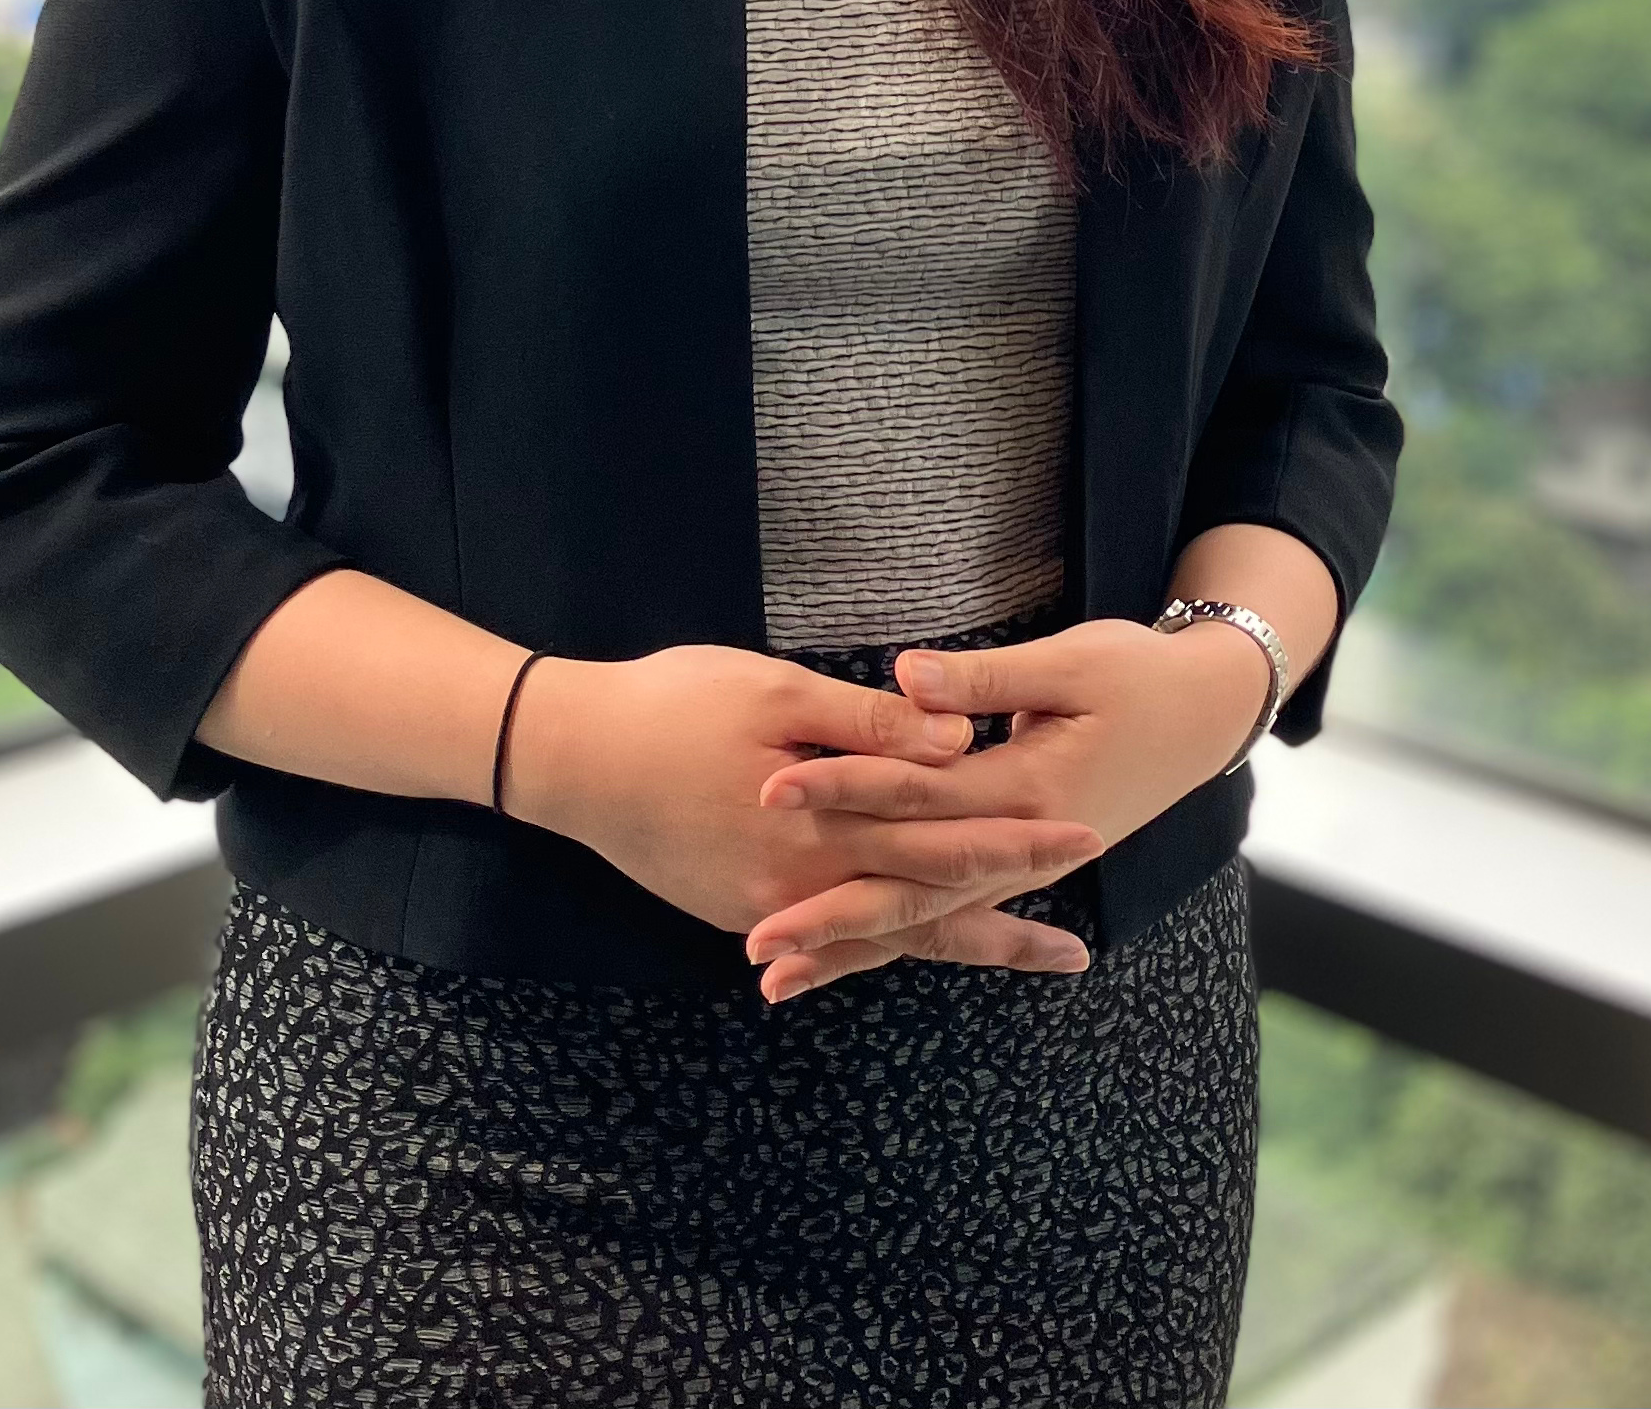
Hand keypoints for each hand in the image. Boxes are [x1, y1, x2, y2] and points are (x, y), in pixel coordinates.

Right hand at [503, 643, 1105, 985]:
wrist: (568, 760)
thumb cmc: (671, 705)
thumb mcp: (773, 693)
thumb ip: (869, 727)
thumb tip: (959, 745)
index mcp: (824, 824)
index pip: (943, 839)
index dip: (1016, 841)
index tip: (1083, 838)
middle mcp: (805, 885)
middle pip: (929, 907)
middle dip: (1006, 915)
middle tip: (1081, 945)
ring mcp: (771, 909)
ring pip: (886, 936)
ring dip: (959, 945)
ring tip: (1025, 957)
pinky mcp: (742, 911)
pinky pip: (832, 938)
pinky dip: (883, 949)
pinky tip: (914, 949)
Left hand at [743, 617, 1269, 999]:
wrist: (1202, 715)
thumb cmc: (1135, 675)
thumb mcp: (1070, 662)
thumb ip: (984, 678)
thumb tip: (907, 677)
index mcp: (1027, 789)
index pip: (916, 794)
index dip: (842, 788)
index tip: (771, 790)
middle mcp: (1019, 845)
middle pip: (909, 885)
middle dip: (831, 912)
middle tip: (757, 940)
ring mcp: (1019, 865)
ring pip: (924, 919)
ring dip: (853, 948)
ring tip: (777, 979)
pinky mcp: (1016, 866)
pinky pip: (947, 917)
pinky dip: (895, 941)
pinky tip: (845, 960)